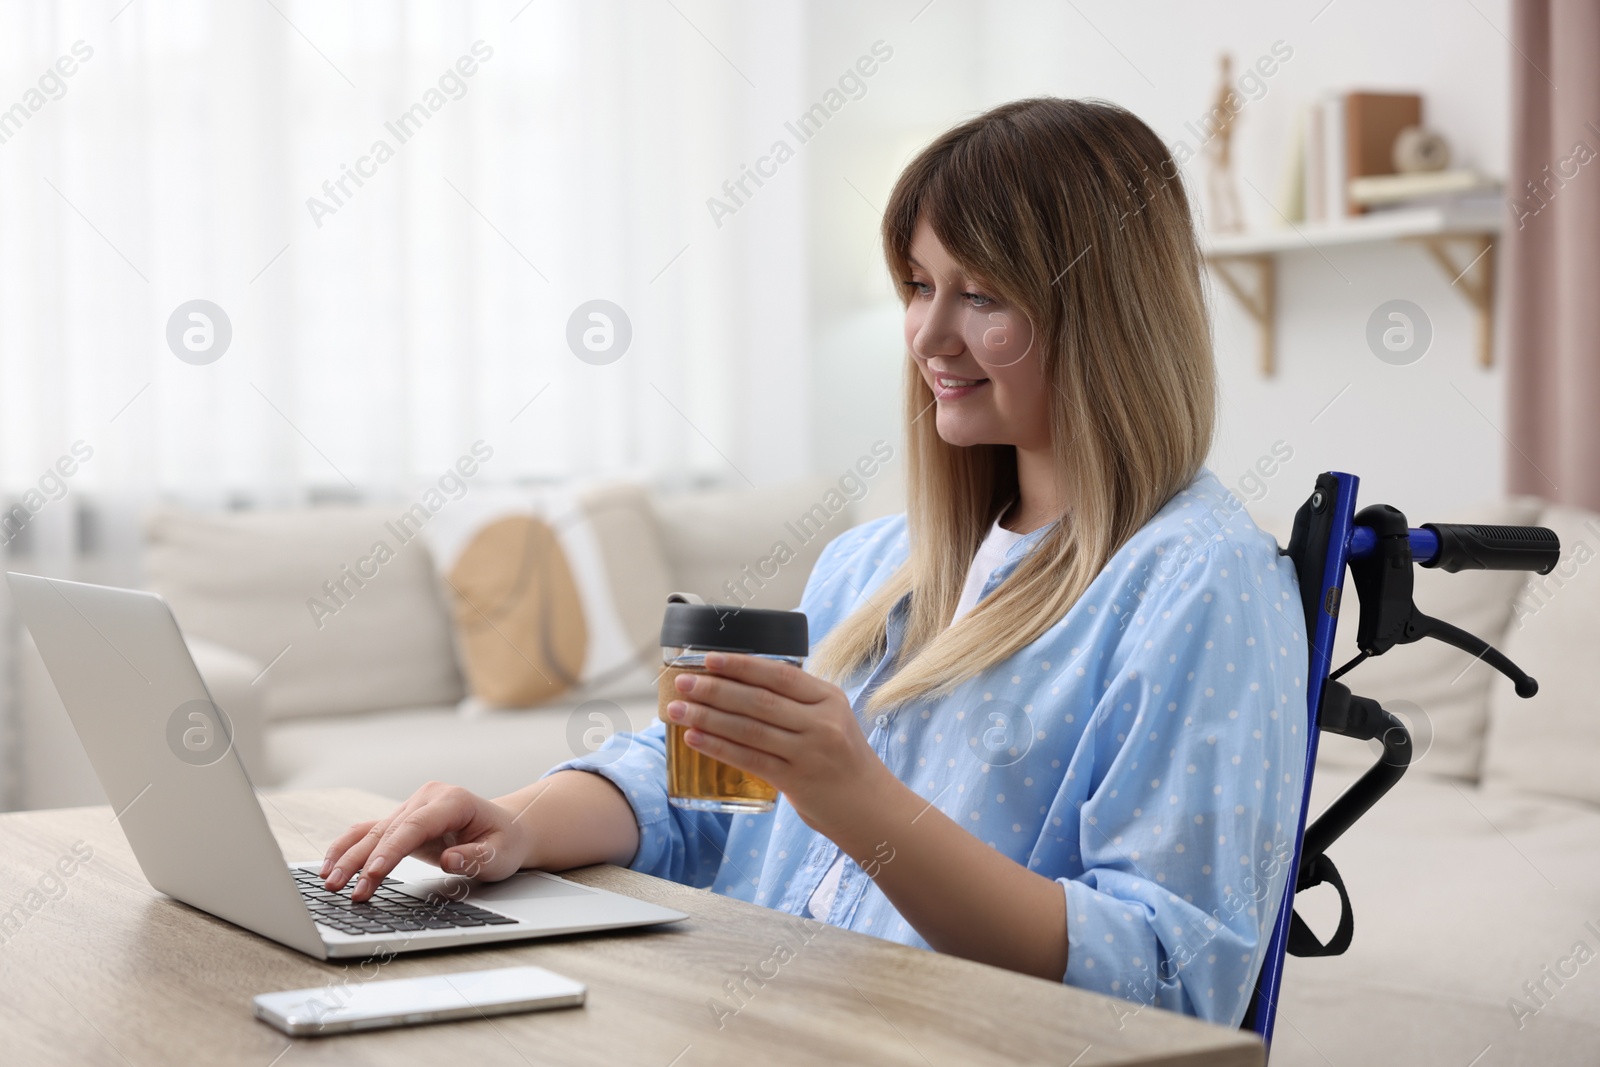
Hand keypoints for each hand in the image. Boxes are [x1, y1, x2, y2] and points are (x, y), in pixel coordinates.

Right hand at [320, 781, 531, 901]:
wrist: (507, 827)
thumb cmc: (504, 841)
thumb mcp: (501, 854)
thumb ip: (476, 857)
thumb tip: (450, 860)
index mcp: (451, 801)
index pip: (414, 826)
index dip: (391, 850)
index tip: (372, 874)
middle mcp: (427, 798)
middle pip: (387, 830)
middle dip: (361, 861)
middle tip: (340, 888)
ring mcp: (411, 806)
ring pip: (372, 832)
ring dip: (348, 856)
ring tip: (328, 881)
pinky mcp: (401, 820)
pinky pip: (370, 832)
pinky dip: (348, 848)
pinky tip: (330, 865)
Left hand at [665, 651, 891, 839]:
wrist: (870, 807)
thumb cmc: (843, 760)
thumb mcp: (831, 720)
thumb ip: (797, 703)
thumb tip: (741, 685)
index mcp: (829, 698)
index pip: (779, 674)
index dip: (742, 665)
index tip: (708, 659)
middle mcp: (821, 721)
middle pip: (759, 700)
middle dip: (715, 689)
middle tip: (682, 683)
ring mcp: (810, 751)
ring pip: (749, 729)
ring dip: (707, 717)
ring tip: (677, 710)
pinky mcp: (797, 780)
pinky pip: (749, 759)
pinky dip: (718, 747)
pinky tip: (694, 739)